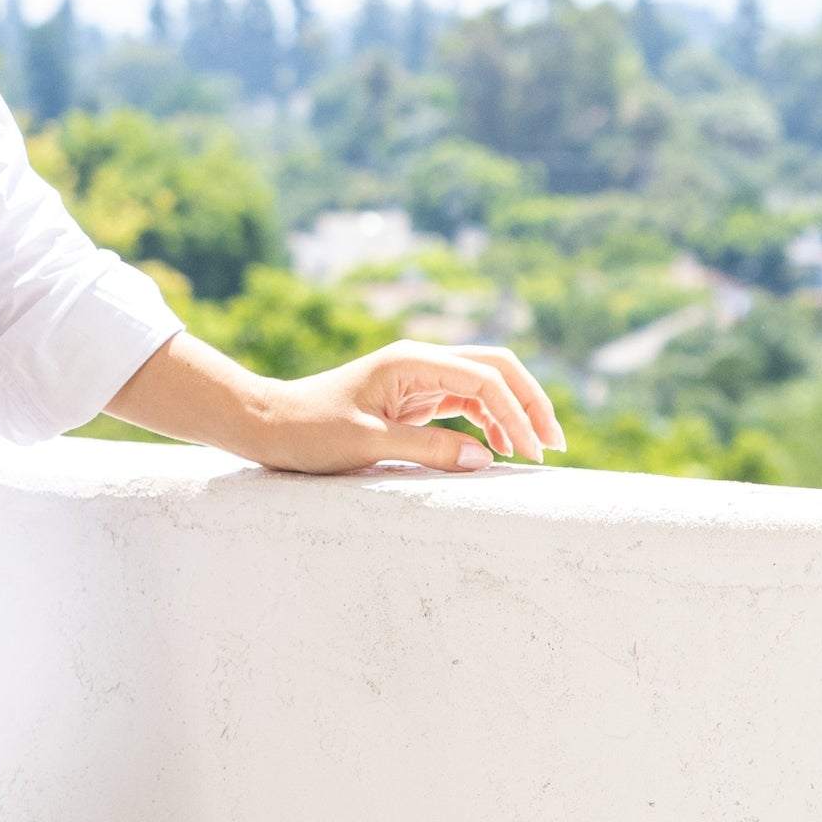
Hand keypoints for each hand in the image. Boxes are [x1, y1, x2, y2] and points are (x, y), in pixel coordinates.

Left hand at [103, 329, 564, 474]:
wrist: (266, 424)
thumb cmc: (308, 431)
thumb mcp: (367, 445)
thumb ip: (427, 450)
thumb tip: (484, 459)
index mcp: (411, 362)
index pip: (484, 378)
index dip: (517, 412)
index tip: (533, 452)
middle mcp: (420, 362)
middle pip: (496, 368)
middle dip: (530, 402)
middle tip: (554, 444)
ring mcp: (417, 378)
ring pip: (484, 384)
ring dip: (513, 413)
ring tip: (534, 452)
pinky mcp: (412, 398)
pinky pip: (463, 403)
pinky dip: (487, 422)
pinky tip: (499, 447)